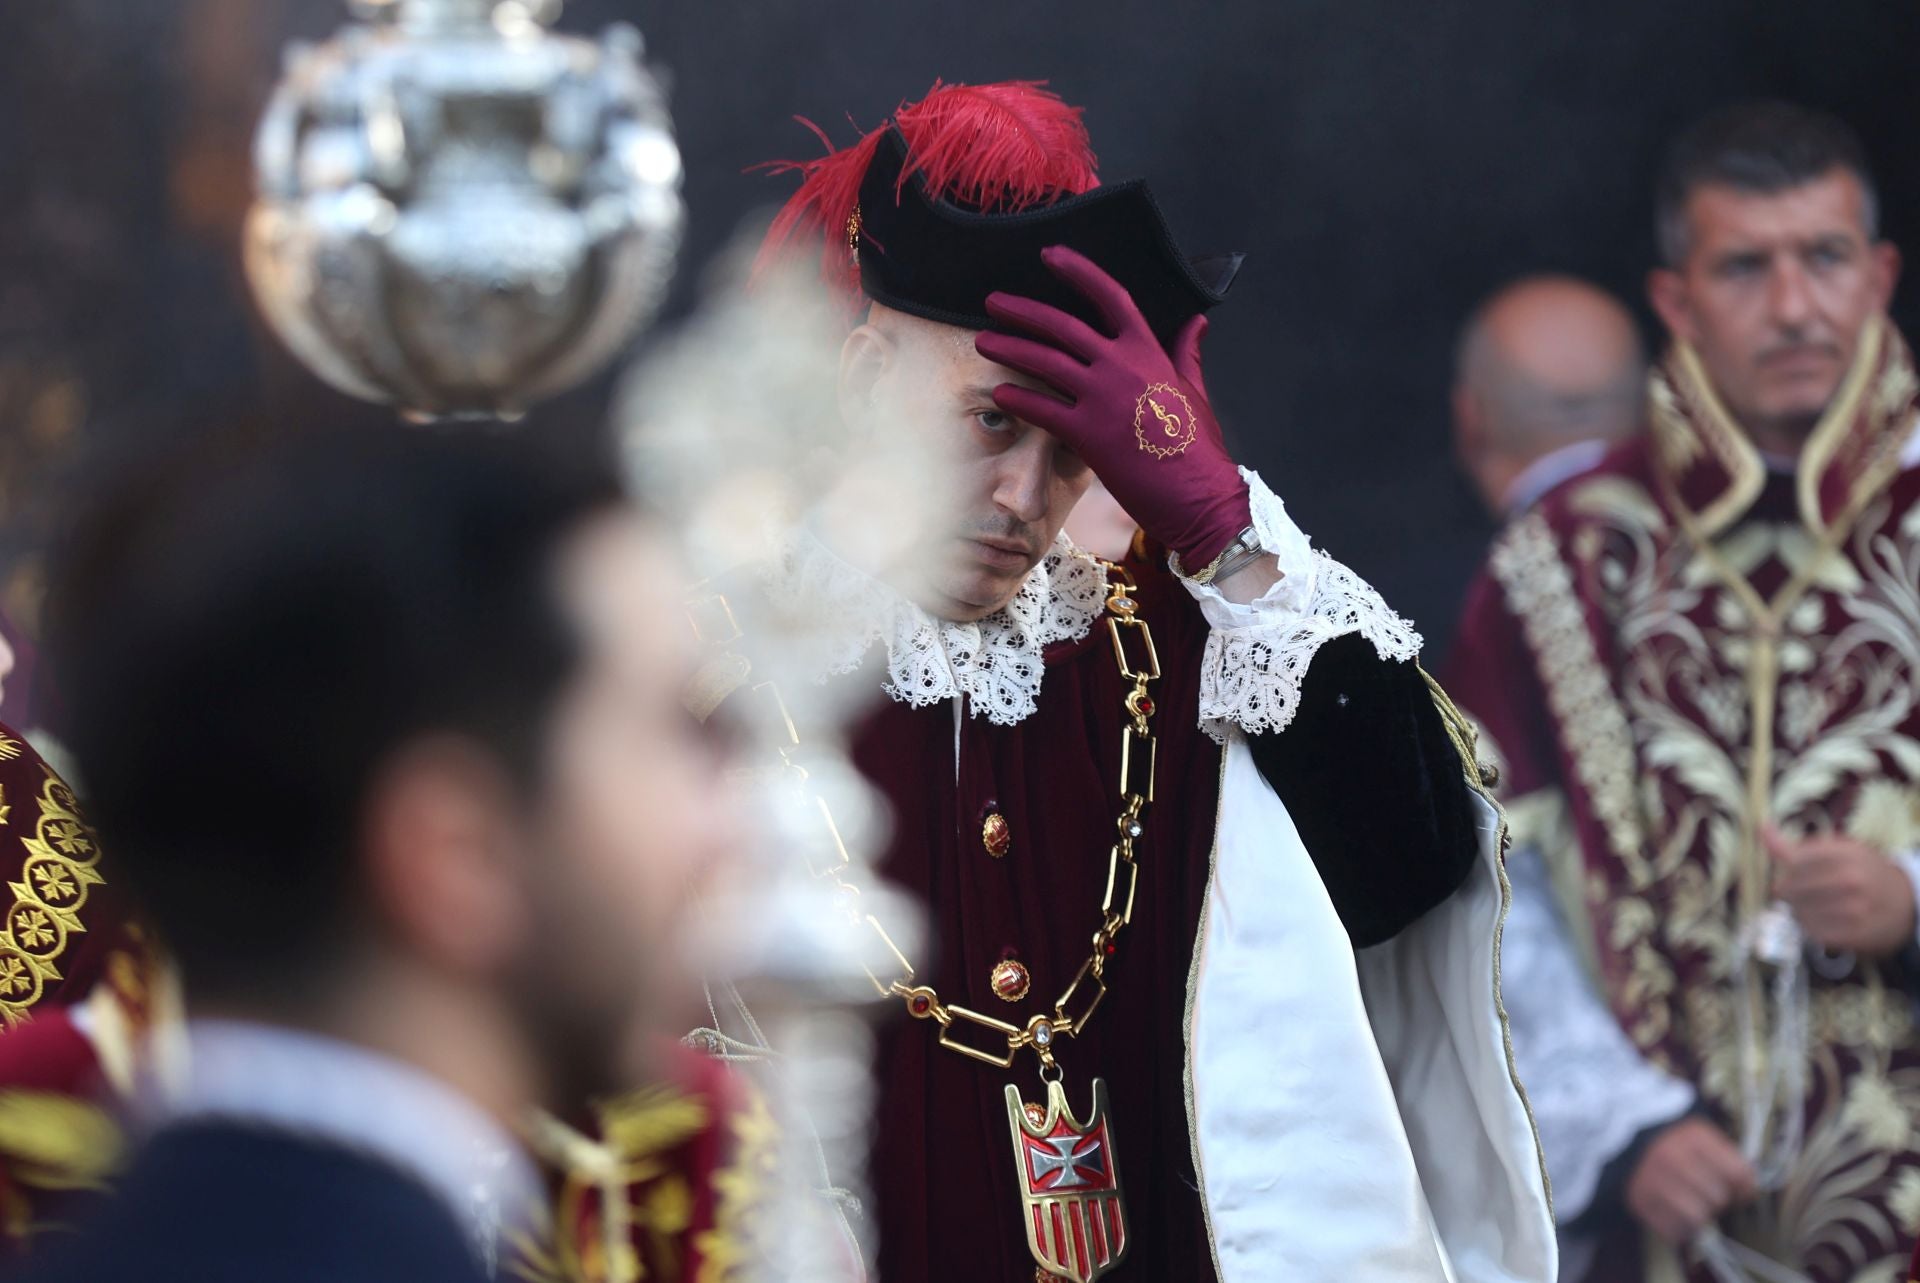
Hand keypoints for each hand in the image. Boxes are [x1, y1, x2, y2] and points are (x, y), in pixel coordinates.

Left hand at [973, 246, 1251, 568]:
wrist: (1198, 496)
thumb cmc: (1198, 446)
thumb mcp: (1194, 389)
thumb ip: (1186, 352)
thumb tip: (1196, 322)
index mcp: (1148, 350)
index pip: (1110, 296)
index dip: (1078, 271)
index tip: (1049, 256)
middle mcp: (1121, 365)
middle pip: (1062, 326)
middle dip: (1022, 311)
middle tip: (993, 303)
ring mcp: (1101, 397)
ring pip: (1044, 361)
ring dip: (1009, 348)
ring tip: (983, 341)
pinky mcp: (1086, 433)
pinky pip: (1041, 409)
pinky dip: (1017, 399)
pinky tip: (998, 393)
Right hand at [1625, 1118, 1757, 1244]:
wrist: (1618, 1136)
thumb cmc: (1667, 1136)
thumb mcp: (1696, 1132)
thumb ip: (1724, 1155)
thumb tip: (1748, 1187)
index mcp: (1693, 1138)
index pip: (1737, 1173)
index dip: (1745, 1187)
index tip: (1740, 1191)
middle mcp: (1674, 1159)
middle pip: (1717, 1197)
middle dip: (1718, 1200)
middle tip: (1708, 1194)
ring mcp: (1654, 1182)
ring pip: (1697, 1217)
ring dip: (1699, 1216)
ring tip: (1692, 1206)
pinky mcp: (1639, 1202)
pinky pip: (1672, 1230)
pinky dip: (1680, 1229)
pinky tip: (1677, 1215)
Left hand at [1767, 825, 1916, 956]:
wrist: (1902, 903)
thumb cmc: (1860, 871)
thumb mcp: (1836, 851)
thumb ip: (1796, 846)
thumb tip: (1762, 827)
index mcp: (1846, 854)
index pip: (1794, 861)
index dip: (1785, 869)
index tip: (1789, 871)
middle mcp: (1852, 880)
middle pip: (1791, 888)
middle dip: (1786, 890)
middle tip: (1791, 890)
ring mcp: (1855, 909)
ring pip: (1799, 911)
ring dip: (1795, 908)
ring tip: (1806, 904)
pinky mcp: (1855, 934)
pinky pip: (1813, 931)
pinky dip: (1807, 925)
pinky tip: (1816, 918)